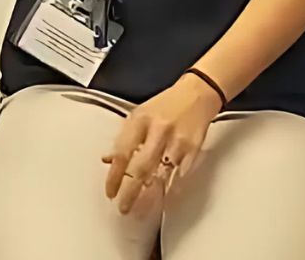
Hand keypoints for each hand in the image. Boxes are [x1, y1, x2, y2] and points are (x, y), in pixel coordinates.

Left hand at [102, 72, 223, 214]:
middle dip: (130, 192)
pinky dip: (170, 187)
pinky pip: (180, 174)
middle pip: (141, 167)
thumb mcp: (139, 114)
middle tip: (123, 208)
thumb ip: (124, 138)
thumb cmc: (167, 105)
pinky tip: (163, 198)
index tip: (110, 192)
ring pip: (161, 174)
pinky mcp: (194, 149)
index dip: (114, 176)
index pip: (122, 153)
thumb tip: (107, 160)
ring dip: (150, 195)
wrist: (197, 93)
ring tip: (141, 210)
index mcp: (140, 119)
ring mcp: (177, 140)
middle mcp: (158, 129)